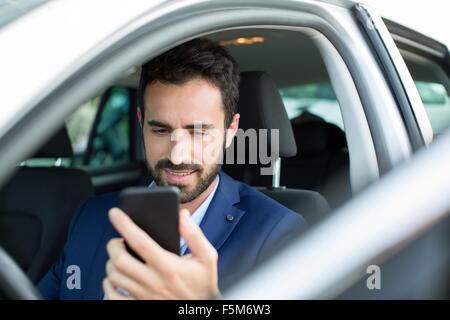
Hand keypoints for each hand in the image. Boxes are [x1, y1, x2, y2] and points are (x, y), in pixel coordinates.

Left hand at [103, 207, 219, 299]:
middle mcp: (153, 281)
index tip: (115, 213)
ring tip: (118, 257)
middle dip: (113, 245)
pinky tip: (114, 279)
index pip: (140, 241)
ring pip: (114, 276)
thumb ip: (195, 235)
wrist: (199, 310)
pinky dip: (107, 286)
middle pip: (120, 260)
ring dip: (111, 263)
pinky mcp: (137, 306)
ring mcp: (143, 295)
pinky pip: (111, 296)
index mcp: (168, 266)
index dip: (125, 225)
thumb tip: (182, 216)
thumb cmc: (202, 285)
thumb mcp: (207, 258)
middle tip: (118, 240)